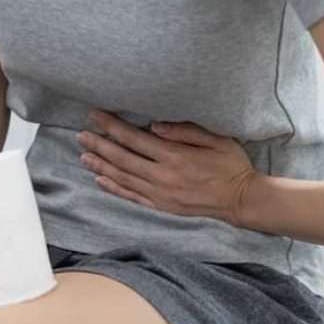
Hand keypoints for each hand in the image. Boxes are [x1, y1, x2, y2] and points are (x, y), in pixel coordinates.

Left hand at [76, 110, 258, 226]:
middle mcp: (163, 176)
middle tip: (81, 135)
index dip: (112, 126)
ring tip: (83, 156)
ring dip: (101, 166)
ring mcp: (161, 194)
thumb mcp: (217, 140)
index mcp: (175, 156)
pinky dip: (114, 188)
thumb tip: (155, 125)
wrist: (242, 201)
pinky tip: (101, 180)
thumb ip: (186, 131)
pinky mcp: (162, 207)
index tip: (96, 116)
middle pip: (122, 158)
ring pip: (123, 178)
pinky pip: (132, 197)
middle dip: (99, 145)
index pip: (135, 139)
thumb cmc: (232, 166)